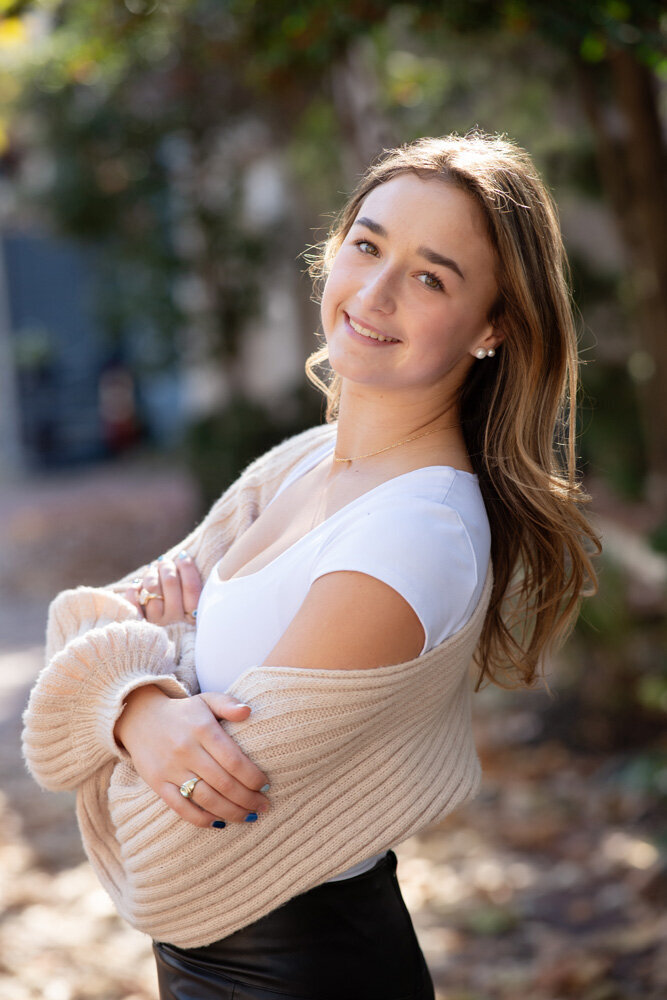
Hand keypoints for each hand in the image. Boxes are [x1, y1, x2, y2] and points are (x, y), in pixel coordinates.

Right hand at [114, 685, 270, 826]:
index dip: (253, 777)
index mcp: (202, 729)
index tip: (266, 786)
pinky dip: (202, 819)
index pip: (234, 760)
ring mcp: (170, 769)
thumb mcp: (206, 700)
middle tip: (263, 805)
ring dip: (231, 812)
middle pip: (223, 783)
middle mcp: (186, 750)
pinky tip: (220, 822)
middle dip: (248, 798)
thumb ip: (228, 704)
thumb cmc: (184, 712)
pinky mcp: (158, 783)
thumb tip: (248, 711)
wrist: (139, 718)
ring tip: (249, 816)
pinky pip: (181, 808)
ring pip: (206, 799)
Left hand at [125, 551, 201, 625]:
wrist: (154, 633)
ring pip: (151, 587)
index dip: (188, 568)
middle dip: (167, 567)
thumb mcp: (187, 594)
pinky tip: (138, 585)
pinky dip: (134, 589)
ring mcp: (155, 621)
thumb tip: (184, 555)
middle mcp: (173, 619)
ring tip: (152, 571)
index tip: (183, 556)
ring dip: (151, 575)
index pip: (192, 588)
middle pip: (171, 582)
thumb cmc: (176, 601)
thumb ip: (190, 579)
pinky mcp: (138, 621)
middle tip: (164, 561)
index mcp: (191, 614)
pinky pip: (133, 600)